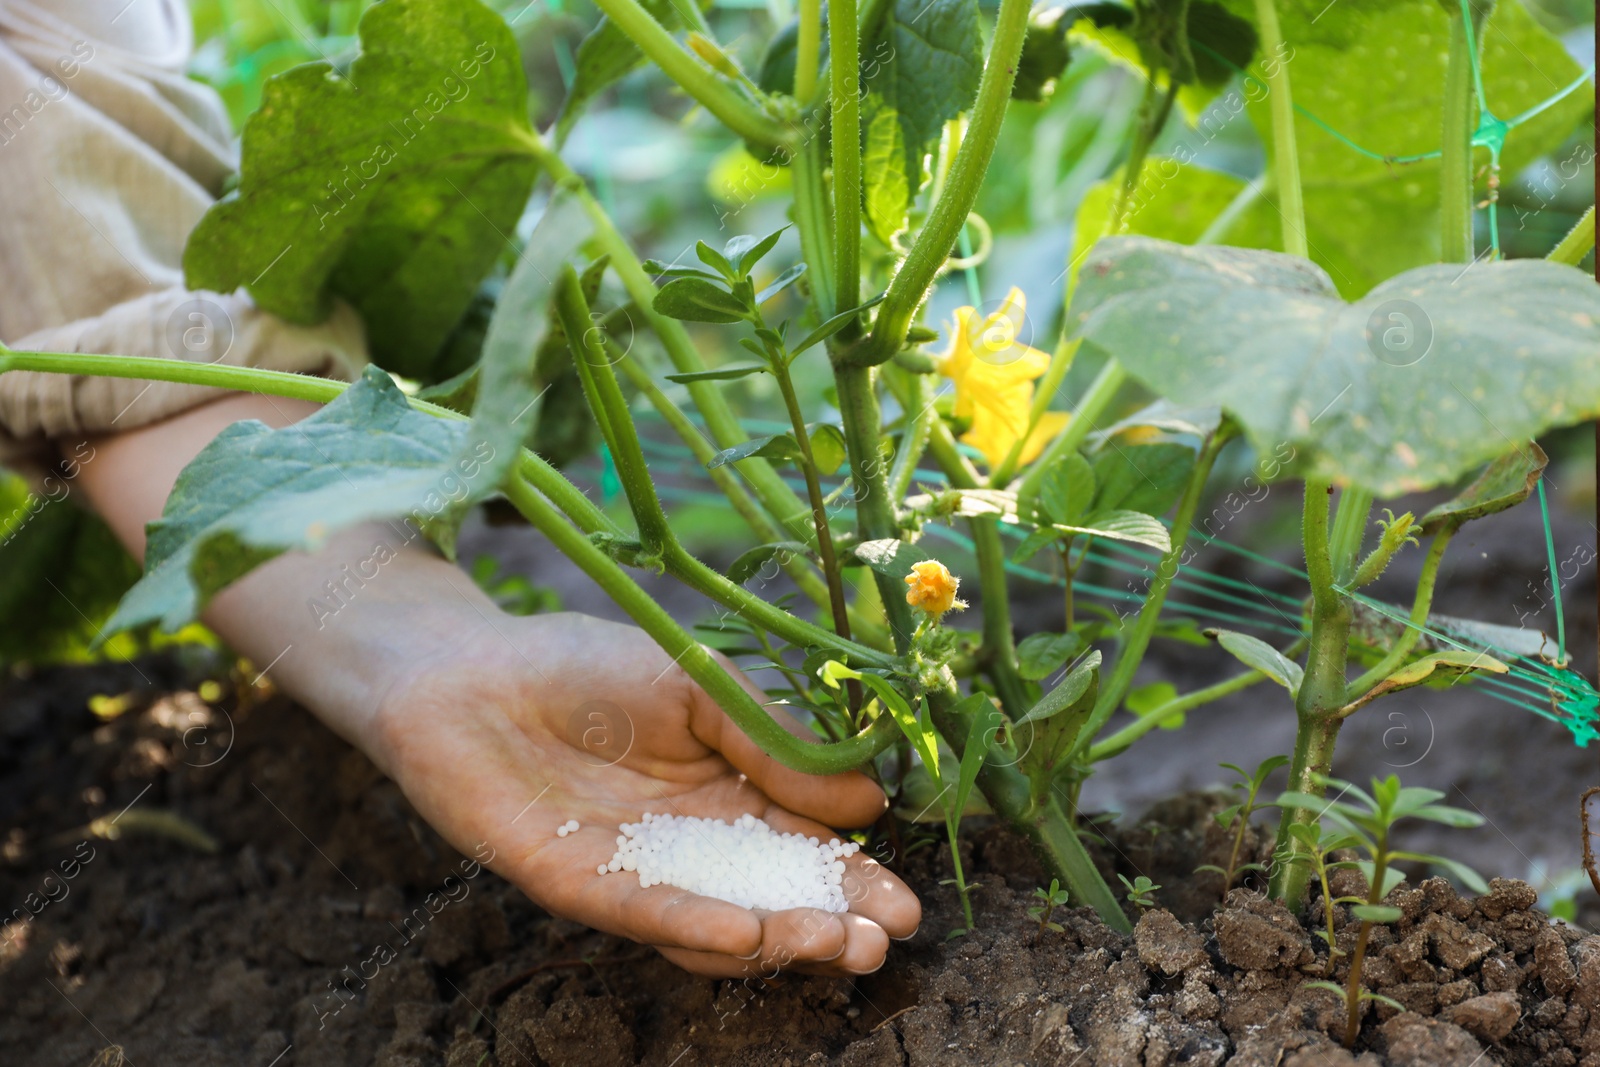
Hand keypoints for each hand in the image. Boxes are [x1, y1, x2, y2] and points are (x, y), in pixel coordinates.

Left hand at [366, 609, 920, 976]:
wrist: (470, 668)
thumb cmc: (584, 666)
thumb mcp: (701, 688)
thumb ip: (775, 740)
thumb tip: (869, 801)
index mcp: (728, 796)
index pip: (805, 851)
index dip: (855, 882)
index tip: (906, 906)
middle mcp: (688, 847)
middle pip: (772, 901)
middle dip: (831, 927)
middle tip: (881, 940)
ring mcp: (635, 872)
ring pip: (717, 925)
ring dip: (778, 940)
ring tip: (835, 943)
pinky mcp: (578, 885)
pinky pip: (646, 914)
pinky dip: (698, 927)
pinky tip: (748, 932)